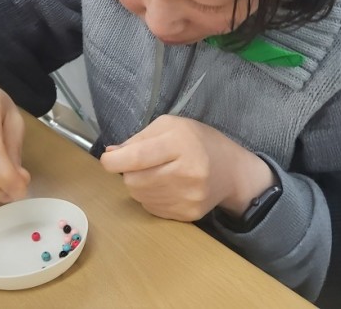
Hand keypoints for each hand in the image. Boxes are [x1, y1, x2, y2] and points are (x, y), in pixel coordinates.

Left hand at [99, 114, 274, 221]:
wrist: (232, 171)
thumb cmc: (199, 141)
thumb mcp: (171, 126)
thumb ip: (139, 138)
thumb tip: (111, 154)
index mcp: (180, 143)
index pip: (137, 157)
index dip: (114, 161)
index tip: (108, 160)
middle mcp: (186, 173)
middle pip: (133, 180)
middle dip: (128, 172)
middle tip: (140, 164)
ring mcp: (188, 197)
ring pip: (140, 196)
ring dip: (139, 185)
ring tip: (156, 173)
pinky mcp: (188, 215)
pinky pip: (152, 209)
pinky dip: (151, 197)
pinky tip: (165, 186)